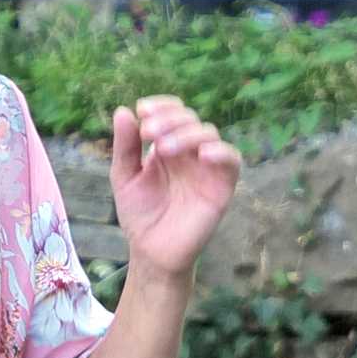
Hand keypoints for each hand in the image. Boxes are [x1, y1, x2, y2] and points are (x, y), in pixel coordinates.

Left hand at [110, 97, 243, 281]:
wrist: (152, 251)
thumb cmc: (140, 215)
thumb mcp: (125, 176)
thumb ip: (125, 146)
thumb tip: (124, 111)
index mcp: (168, 146)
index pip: (173, 113)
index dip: (162, 106)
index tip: (143, 110)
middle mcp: (189, 153)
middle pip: (190, 119)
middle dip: (169, 120)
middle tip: (149, 132)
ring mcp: (207, 168)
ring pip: (208, 134)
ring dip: (186, 134)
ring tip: (163, 149)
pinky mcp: (222, 186)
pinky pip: (232, 160)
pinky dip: (221, 151)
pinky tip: (203, 154)